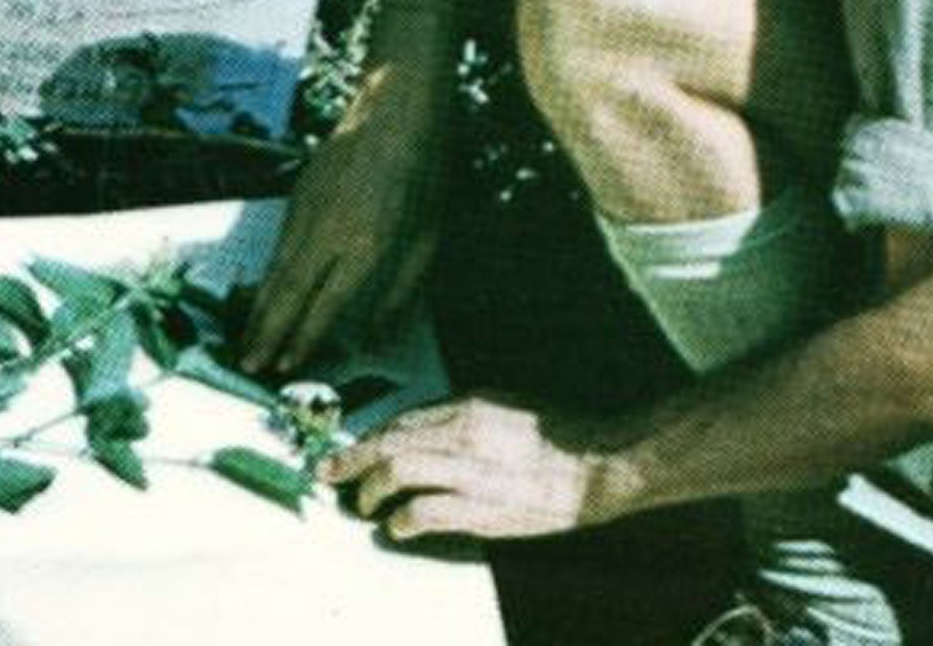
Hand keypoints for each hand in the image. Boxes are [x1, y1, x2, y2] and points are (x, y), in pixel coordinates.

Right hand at [242, 61, 452, 374]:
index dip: (304, 337)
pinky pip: (278, 245)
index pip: (325, 302)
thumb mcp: (428, 238)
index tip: (288, 365)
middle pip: (288, 291)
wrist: (395, 109)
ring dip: (259, 308)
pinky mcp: (297, 195)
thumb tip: (374, 335)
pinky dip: (267, 276)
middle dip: (266, 332)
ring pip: (275, 269)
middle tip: (248, 365)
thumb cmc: (424, 175)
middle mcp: (328, 230)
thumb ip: (401, 291)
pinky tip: (263, 296)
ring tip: (245, 341)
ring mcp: (306, 210)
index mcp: (366, 244)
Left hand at [321, 397, 625, 540]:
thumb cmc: (562, 435)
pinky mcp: (483, 507)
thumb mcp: (506, 405)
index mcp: (469, 405)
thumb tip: (425, 429)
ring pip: (398, 472)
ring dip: (371, 489)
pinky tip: (395, 527)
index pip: (402, 419)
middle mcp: (464, 433)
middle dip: (351, 459)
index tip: (352, 448)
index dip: (369, 436)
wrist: (601, 463)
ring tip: (363, 503)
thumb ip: (464, 414)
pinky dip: (402, 520)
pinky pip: (427, 511)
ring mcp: (471, 470)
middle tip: (330, 473)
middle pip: (388, 442)